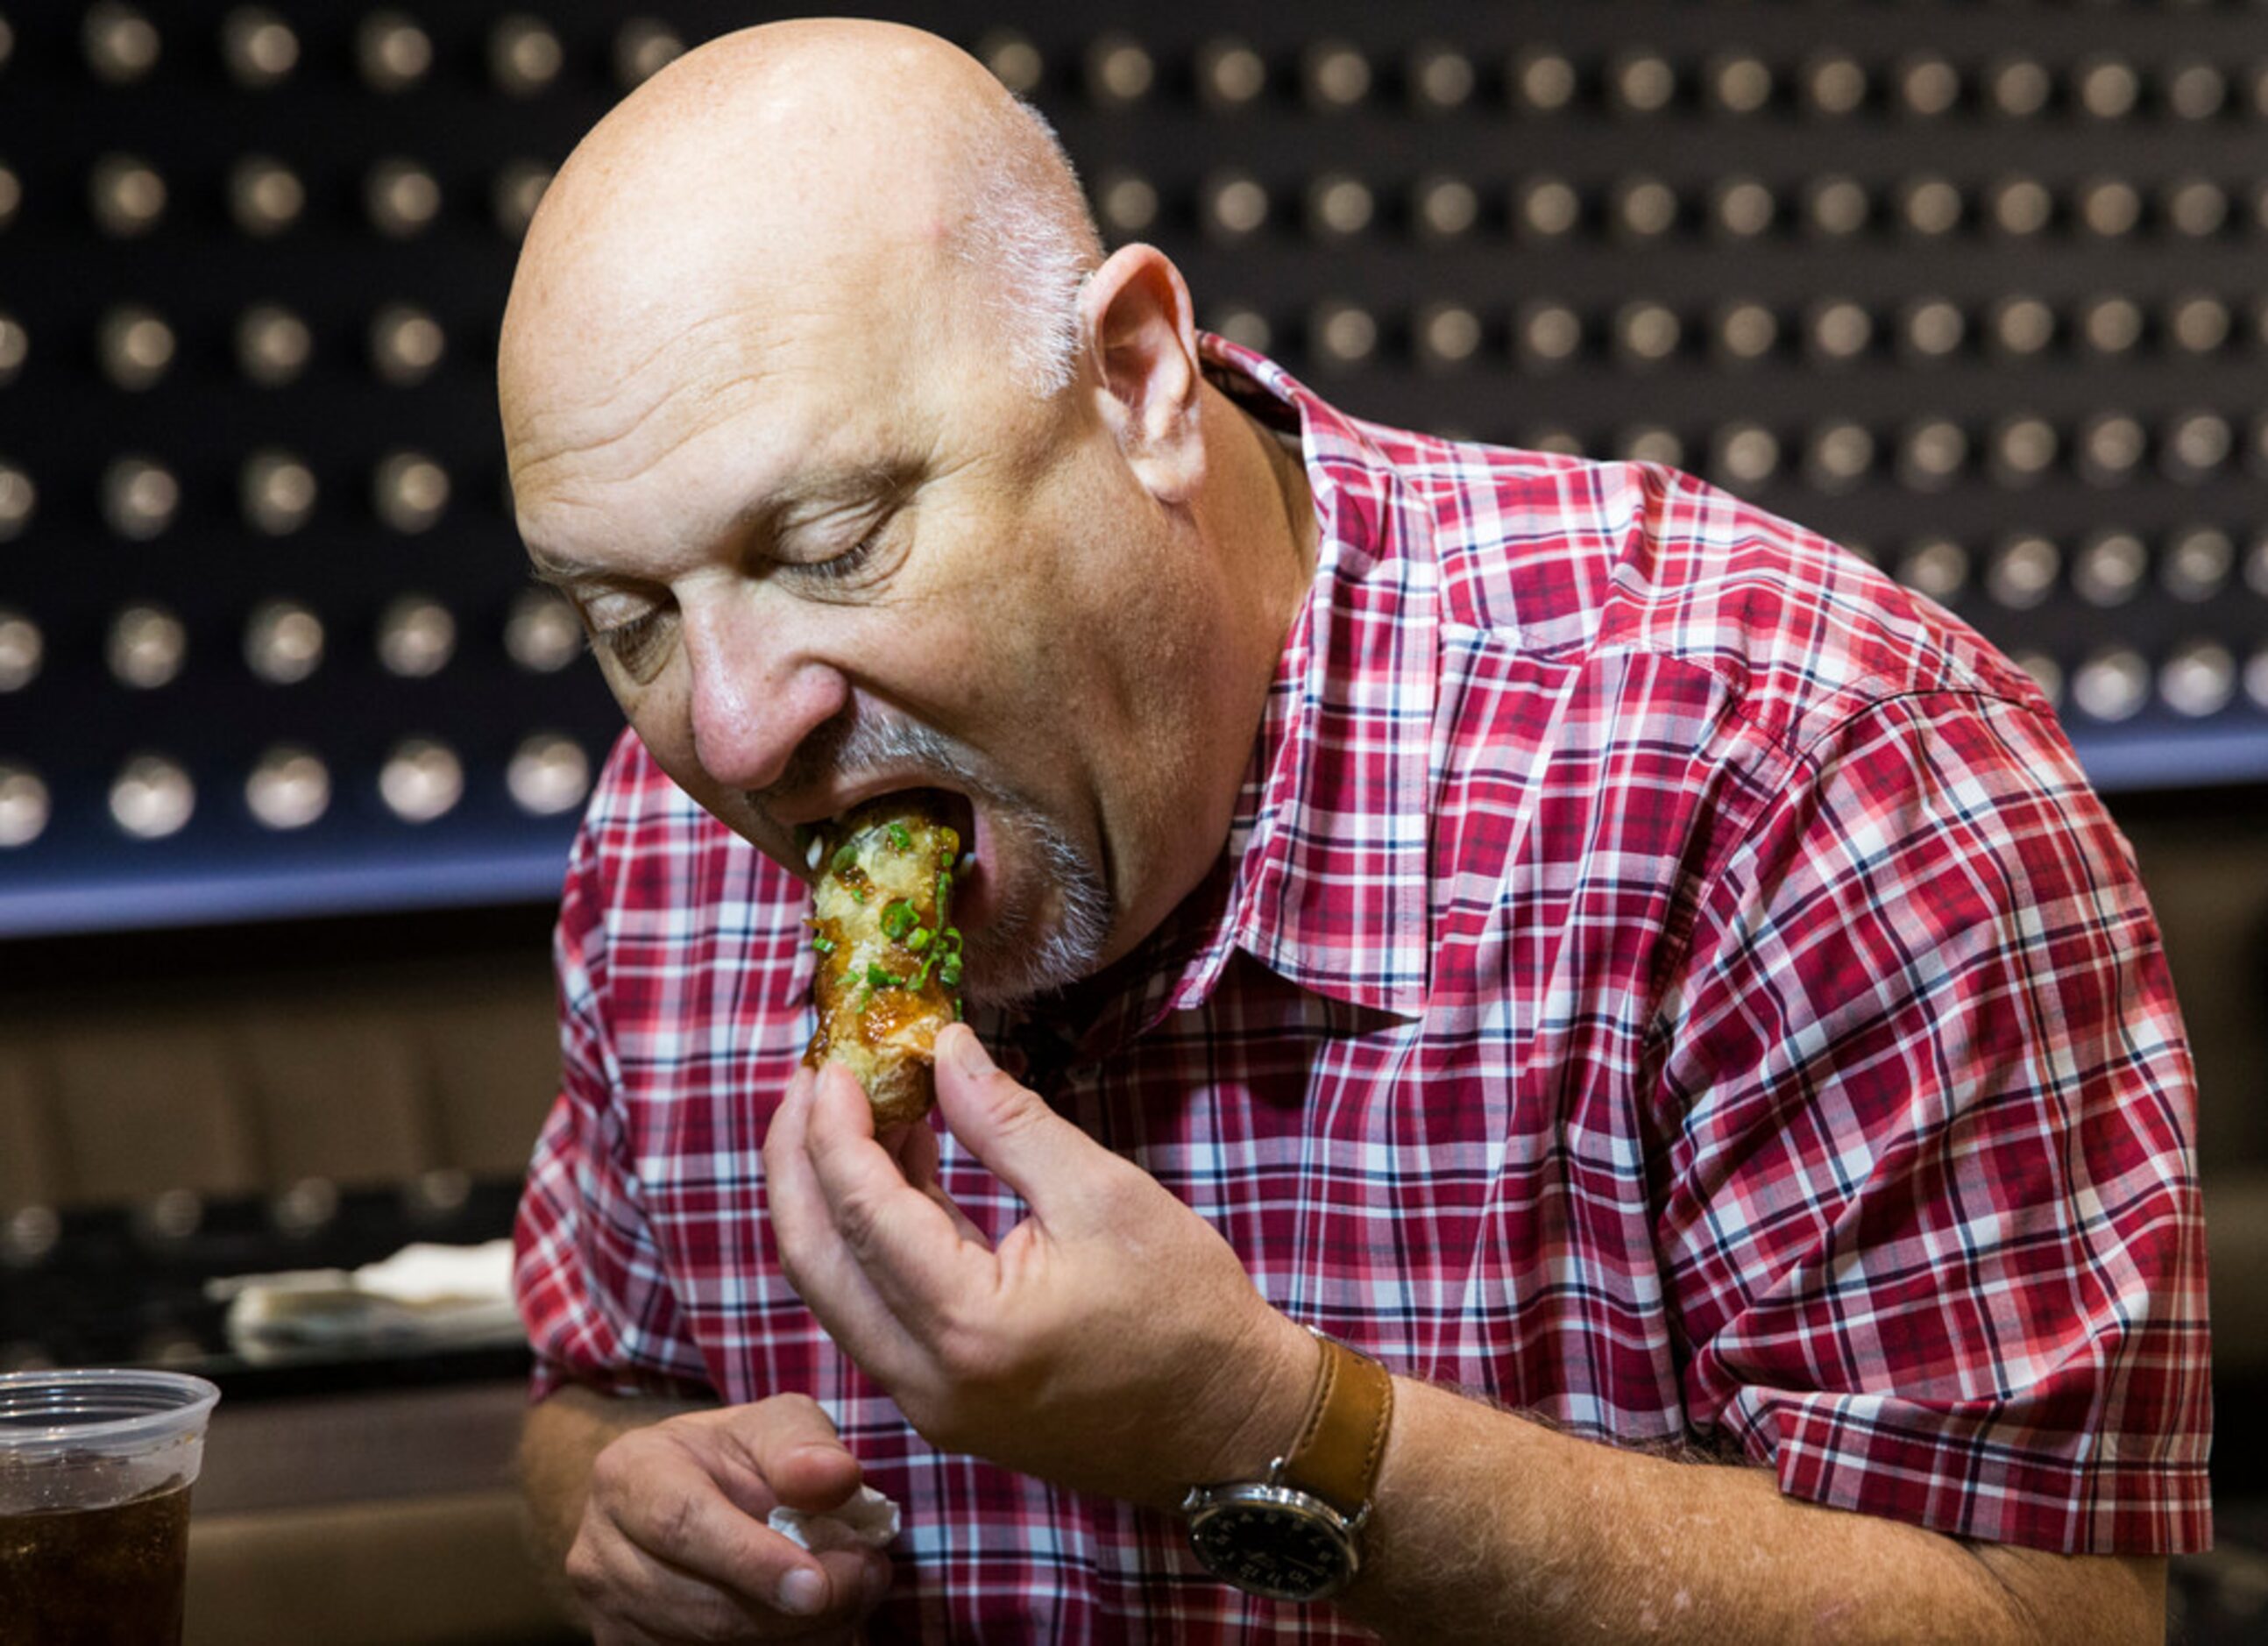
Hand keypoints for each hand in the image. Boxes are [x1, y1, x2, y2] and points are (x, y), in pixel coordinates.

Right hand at [565, 1394, 890, 1643]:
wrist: (691, 1500)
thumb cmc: (736, 1458)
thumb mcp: (773, 1425)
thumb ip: (803, 1446)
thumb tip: (836, 1478)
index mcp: (627, 1474)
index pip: (681, 1524)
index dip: (751, 1560)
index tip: (817, 1584)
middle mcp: (600, 1553)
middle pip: (696, 1605)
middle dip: (792, 1609)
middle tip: (867, 1579)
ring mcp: (608, 1615)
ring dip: (793, 1637)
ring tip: (852, 1597)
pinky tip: (815, 1625)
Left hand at [763, 1024, 1313, 1509]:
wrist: (1234, 1428)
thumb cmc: (1186, 1312)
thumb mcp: (1103, 1194)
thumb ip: (1008, 1122)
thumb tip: (944, 1051)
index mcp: (966, 1325)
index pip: (861, 1211)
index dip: (833, 1127)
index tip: (832, 1061)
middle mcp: (925, 1379)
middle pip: (813, 1258)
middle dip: (795, 1163)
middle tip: (808, 1083)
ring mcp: (927, 1403)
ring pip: (833, 1291)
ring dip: (825, 1202)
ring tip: (845, 1116)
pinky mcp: (942, 1405)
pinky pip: (872, 1314)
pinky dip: (866, 1243)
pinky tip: (896, 1176)